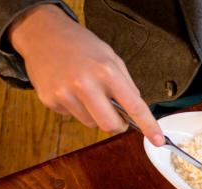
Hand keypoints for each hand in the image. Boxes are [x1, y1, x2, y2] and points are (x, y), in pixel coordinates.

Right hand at [9, 5, 163, 145]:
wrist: (43, 33)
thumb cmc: (82, 46)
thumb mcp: (111, 58)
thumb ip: (126, 86)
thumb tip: (136, 113)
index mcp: (106, 72)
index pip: (134, 106)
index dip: (148, 126)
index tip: (158, 140)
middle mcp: (85, 84)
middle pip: (110, 126)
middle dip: (117, 125)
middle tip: (115, 113)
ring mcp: (64, 93)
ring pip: (91, 124)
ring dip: (94, 114)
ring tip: (85, 91)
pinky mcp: (49, 100)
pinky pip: (72, 117)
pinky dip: (76, 108)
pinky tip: (69, 89)